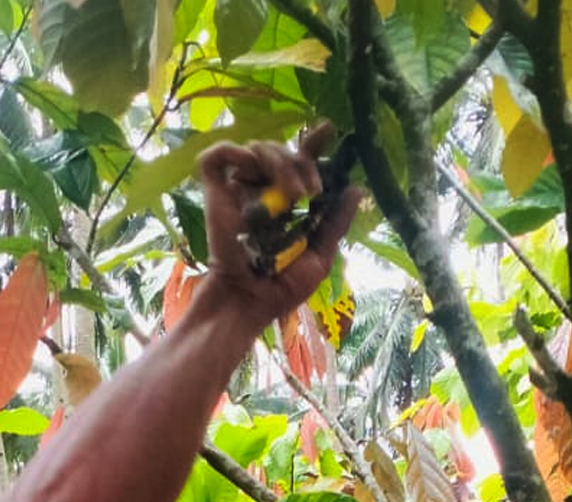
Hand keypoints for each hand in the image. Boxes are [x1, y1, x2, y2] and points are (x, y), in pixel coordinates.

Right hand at [196, 125, 361, 323]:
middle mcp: (263, 190)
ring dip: (280, 163)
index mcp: (288, 202)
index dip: (314, 143)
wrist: (249, 302)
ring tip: (293, 194)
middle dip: (302, 161)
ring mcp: (239, 189)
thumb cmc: (282, 287)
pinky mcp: (214, 192)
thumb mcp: (320, 256)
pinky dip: (232, 151)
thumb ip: (336, 223)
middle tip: (311, 190)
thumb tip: (357, 189)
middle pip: (283, 150)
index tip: (329, 129)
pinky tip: (249, 164)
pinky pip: (217, 157)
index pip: (301, 162)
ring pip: (258, 148)